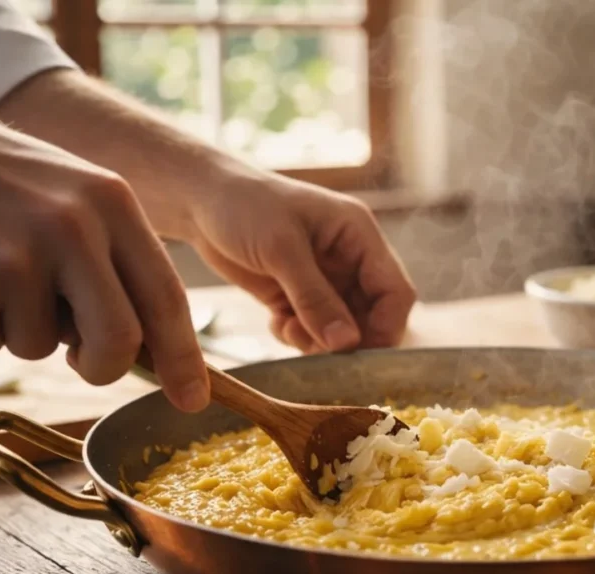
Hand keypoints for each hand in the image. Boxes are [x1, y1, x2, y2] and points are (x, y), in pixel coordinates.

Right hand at [0, 71, 209, 410]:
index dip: (183, 358)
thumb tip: (148, 346)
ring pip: (42, 349)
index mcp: (111, 204)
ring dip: (17, 329)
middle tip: (80, 361)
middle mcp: (72, 230)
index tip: (193, 400)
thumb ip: (113, 258)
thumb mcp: (72, 193)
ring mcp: (16, 261)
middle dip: (102, 367)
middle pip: (119, 342)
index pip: (166, 297)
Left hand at [188, 163, 416, 352]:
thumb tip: (347, 342)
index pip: (395, 291)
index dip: (386, 327)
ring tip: (289, 329)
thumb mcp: (281, 250)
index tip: (359, 353)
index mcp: (359, 235)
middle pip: (372, 316)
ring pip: (342, 329)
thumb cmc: (243, 206)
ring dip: (319, 340)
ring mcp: (324, 278)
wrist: (198, 199)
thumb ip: (315, 298)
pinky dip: (299, 336)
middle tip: (317, 348)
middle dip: (347, 339)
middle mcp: (349, 258)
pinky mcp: (297, 293)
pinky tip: (276, 323)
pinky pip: (313, 329)